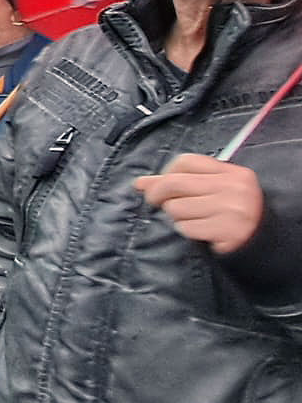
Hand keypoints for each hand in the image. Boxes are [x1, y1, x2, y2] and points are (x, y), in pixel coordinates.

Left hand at [135, 153, 263, 254]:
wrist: (262, 241)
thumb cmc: (231, 212)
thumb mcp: (215, 190)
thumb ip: (182, 181)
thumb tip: (141, 183)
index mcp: (232, 172)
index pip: (186, 161)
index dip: (165, 173)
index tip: (158, 184)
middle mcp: (233, 188)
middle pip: (175, 183)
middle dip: (157, 193)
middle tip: (154, 202)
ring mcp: (231, 209)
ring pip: (176, 208)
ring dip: (175, 216)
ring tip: (189, 218)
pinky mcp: (227, 231)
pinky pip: (186, 228)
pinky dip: (186, 230)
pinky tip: (198, 230)